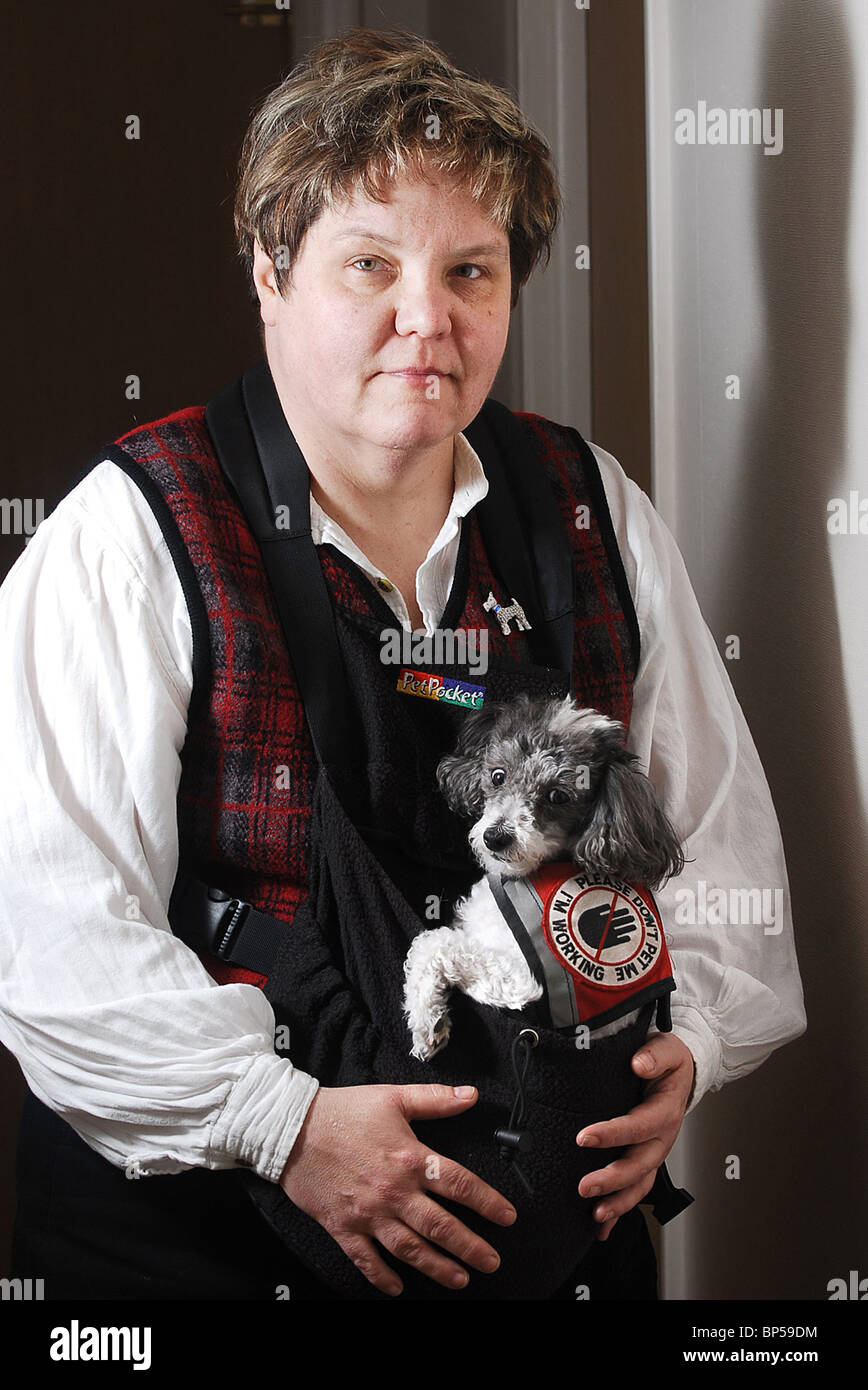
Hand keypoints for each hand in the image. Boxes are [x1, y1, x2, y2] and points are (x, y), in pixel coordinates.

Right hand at [279, 1082, 516, 1295]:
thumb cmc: (343, 1111)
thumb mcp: (393, 1097)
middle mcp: (393, 1192)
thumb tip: (471, 1096)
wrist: (291, 1128)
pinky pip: (367, 1260)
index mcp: (409, 1159)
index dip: (488, 1202)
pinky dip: (383, 1278)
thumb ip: (436, 1099)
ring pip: (410, 1249)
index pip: (459, 1185)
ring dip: (437, 1267)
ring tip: (459, 1280)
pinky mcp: (343, 1228)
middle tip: (491, 1262)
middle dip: (470, 1248)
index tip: (507, 1217)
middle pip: (440, 1226)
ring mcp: (368, 1214)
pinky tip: (398, 1288)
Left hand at [575, 1032, 695, 1240]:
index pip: (638, 1125)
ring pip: (640, 1185)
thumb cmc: (669, 1061)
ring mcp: (655, 1153)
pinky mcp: (646, 1161)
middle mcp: (662, 1138)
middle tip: (584, 1187)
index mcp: (665, 1111)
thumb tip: (639, 1063)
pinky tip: (601, 1227)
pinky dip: (620, 1211)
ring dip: (618, 1203)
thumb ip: (654, 1054)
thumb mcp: (666, 1048)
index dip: (612, 1133)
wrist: (681, 1072)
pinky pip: (635, 1190)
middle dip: (612, 1179)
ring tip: (595, 1215)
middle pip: (640, 1165)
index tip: (584, 1137)